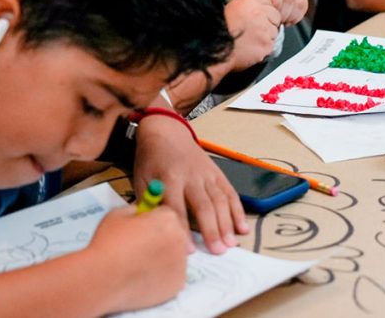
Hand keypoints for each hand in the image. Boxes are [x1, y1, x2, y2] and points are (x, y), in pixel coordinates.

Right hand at [87, 207, 189, 310]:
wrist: (103, 280)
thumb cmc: (107, 246)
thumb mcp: (116, 215)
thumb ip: (135, 209)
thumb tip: (141, 211)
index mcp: (168, 219)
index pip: (167, 214)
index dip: (154, 221)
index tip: (144, 228)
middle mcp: (180, 239)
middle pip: (176, 235)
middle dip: (161, 239)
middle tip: (141, 248)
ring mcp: (181, 263)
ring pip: (175, 256)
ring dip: (163, 257)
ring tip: (139, 264)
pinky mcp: (178, 283)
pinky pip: (172, 276)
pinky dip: (162, 277)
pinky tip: (144, 277)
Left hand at [133, 115, 248, 254]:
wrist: (167, 132)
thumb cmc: (152, 161)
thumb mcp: (142, 179)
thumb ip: (148, 204)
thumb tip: (154, 231)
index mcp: (170, 178)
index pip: (177, 208)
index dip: (183, 230)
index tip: (188, 251)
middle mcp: (191, 176)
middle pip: (203, 205)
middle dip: (212, 229)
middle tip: (219, 251)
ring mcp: (207, 174)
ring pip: (220, 200)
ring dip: (227, 223)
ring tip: (231, 244)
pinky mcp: (218, 173)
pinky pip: (230, 193)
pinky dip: (238, 210)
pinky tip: (242, 227)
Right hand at [223, 0, 281, 71]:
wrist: (215, 49)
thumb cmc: (221, 31)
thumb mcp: (233, 9)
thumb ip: (250, 7)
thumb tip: (264, 10)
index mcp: (249, 1)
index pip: (269, 3)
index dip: (265, 13)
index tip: (258, 19)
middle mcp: (258, 13)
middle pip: (276, 17)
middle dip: (269, 24)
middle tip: (255, 31)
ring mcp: (264, 29)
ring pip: (274, 32)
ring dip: (266, 37)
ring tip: (250, 40)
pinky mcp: (266, 44)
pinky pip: (271, 45)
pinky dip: (263, 49)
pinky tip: (250, 48)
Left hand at [238, 0, 308, 25]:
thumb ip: (256, 2)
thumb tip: (264, 12)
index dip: (276, 2)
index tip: (271, 13)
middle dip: (282, 13)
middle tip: (274, 20)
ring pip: (298, 1)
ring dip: (290, 15)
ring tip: (280, 20)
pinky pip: (303, 5)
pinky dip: (296, 15)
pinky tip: (287, 19)